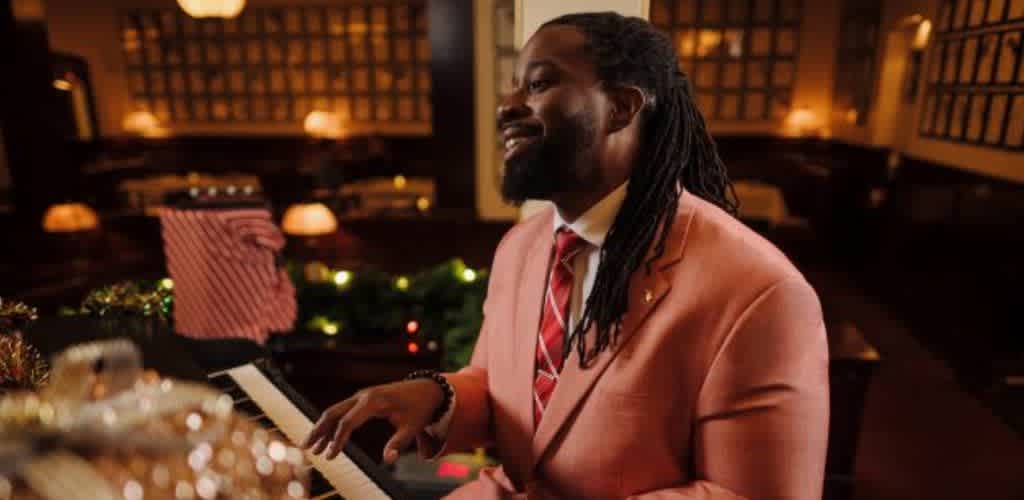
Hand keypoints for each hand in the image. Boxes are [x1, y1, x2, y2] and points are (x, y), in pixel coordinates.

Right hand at [302, 379, 444, 463]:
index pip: (347, 422)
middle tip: (306, 448)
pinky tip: (326, 440)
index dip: (337, 440)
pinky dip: (332, 425)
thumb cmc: (420, 409)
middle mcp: (363, 395)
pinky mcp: (363, 400)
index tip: (330, 457)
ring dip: (322, 428)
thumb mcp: (413, 427)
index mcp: (373, 401)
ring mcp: (362, 396)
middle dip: (319, 430)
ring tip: (311, 447)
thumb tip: (387, 460)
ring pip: (335, 411)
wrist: (427, 390)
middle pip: (334, 412)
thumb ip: (399, 444)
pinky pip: (343, 411)